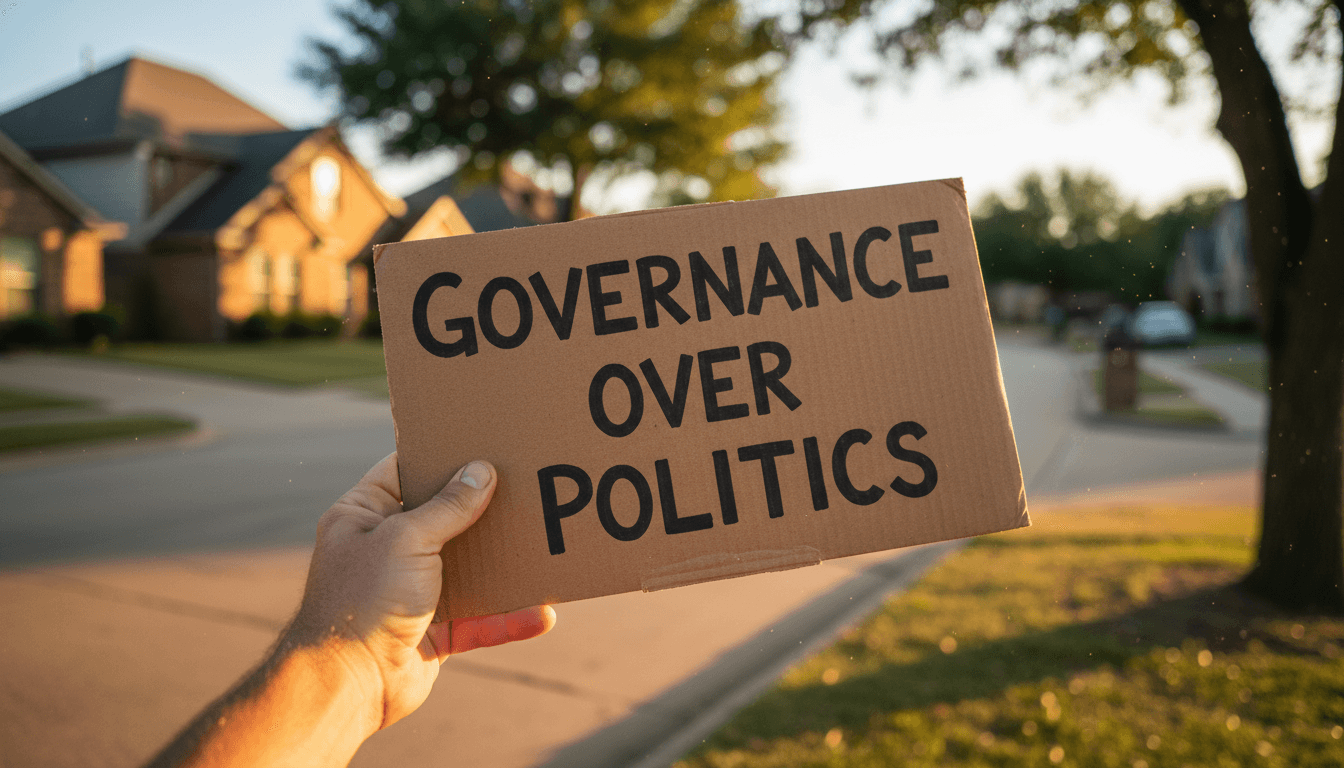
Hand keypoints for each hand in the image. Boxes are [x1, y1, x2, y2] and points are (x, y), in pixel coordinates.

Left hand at [286, 454, 555, 730]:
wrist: (347, 685)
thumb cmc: (363, 601)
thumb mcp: (406, 538)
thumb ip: (447, 506)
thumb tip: (482, 470)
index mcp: (363, 516)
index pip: (402, 471)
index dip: (439, 457)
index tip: (480, 444)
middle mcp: (385, 550)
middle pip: (444, 520)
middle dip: (484, 510)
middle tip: (525, 489)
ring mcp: (411, 592)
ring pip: (468, 572)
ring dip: (504, 568)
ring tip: (544, 551)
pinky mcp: (433, 632)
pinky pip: (479, 621)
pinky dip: (508, 620)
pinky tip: (541, 615)